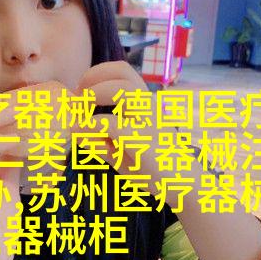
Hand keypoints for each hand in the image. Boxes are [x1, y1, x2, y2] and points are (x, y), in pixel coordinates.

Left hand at [74, 61, 177, 195]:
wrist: (185, 188)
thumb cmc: (155, 171)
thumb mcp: (123, 155)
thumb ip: (102, 143)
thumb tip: (75, 132)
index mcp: (145, 106)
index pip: (122, 72)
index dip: (97, 75)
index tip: (81, 93)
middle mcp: (149, 107)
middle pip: (123, 71)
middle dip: (93, 76)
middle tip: (78, 96)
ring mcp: (149, 121)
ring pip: (123, 89)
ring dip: (96, 93)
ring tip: (81, 109)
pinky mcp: (144, 140)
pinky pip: (112, 124)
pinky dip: (91, 126)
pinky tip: (80, 134)